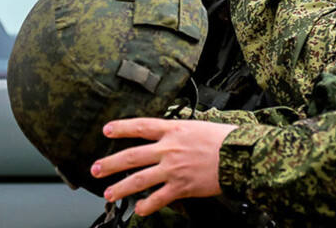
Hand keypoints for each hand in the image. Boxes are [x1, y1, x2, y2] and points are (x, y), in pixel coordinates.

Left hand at [91, 118, 237, 216]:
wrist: (240, 155)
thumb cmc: (224, 139)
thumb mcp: (198, 126)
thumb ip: (181, 132)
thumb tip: (172, 135)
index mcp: (173, 129)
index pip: (141, 126)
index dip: (121, 128)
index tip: (106, 130)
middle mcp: (168, 148)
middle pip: (132, 155)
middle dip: (110, 163)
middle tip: (95, 168)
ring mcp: (173, 169)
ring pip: (140, 179)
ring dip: (121, 188)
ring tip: (108, 194)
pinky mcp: (182, 186)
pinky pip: (160, 198)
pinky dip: (148, 205)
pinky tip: (140, 210)